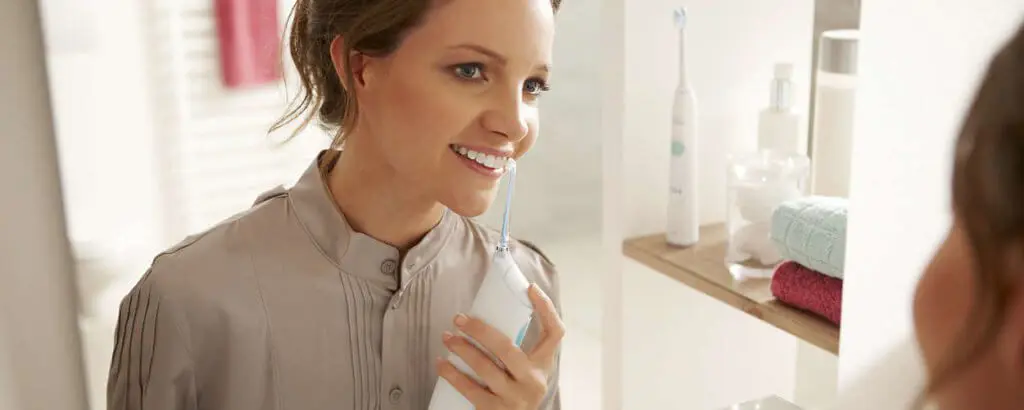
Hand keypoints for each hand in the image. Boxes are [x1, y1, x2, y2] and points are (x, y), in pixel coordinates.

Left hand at [436, 283, 564, 409]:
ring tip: (447, 337)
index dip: (546, 309)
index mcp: (543, 365)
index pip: (554, 333)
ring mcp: (514, 398)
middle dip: (481, 331)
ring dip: (462, 350)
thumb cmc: (516, 391)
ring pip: (486, 369)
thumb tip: (486, 317)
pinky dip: (453, 375)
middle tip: (460, 318)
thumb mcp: (525, 371)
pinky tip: (441, 363)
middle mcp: (532, 381)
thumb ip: (516, 350)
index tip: (530, 288)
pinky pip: (471, 390)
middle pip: (508, 348)